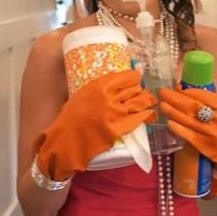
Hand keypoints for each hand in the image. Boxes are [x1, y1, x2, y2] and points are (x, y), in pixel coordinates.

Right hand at [34, 70, 155, 180]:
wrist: (67, 139)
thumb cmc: (71, 116)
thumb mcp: (84, 93)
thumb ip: (101, 88)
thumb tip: (117, 84)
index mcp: (100, 85)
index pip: (128, 76)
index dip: (135, 78)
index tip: (136, 80)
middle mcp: (111, 96)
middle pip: (137, 88)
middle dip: (140, 90)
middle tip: (141, 94)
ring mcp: (117, 112)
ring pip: (143, 101)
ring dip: (148, 101)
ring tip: (149, 103)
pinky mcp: (121, 128)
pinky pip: (141, 118)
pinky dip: (147, 115)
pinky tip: (149, 116)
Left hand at [159, 87, 216, 195]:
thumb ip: (211, 101)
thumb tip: (186, 90)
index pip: (203, 95)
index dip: (187, 91)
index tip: (176, 88)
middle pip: (193, 106)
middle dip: (176, 98)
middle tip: (163, 93)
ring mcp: (211, 133)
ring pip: (189, 120)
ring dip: (173, 111)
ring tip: (162, 105)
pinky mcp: (204, 145)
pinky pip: (188, 135)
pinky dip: (178, 128)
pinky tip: (169, 122)